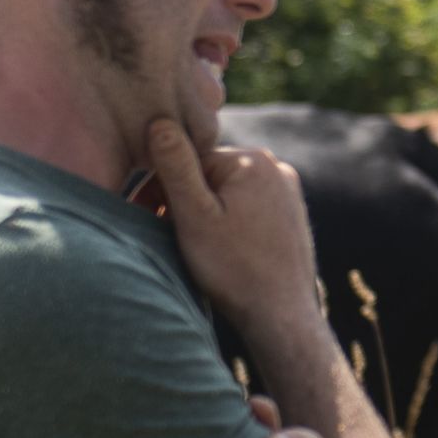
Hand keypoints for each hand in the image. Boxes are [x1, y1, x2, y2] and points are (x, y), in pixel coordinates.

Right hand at [146, 119, 325, 345]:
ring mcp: (289, 193)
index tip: (144, 217)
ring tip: (192, 248)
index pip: (188, 161)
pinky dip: (228, 226)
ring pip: (228, 195)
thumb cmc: (234, 269)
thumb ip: (176, 166)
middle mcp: (276, 168)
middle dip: (182, 201)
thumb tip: (160, 121)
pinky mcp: (292, 218)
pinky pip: (249, 211)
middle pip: (209, 177)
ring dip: (203, 215)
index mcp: (252, 160)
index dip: (160, 190)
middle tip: (161, 234)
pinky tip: (221, 253)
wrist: (282, 316)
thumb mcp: (194, 216)